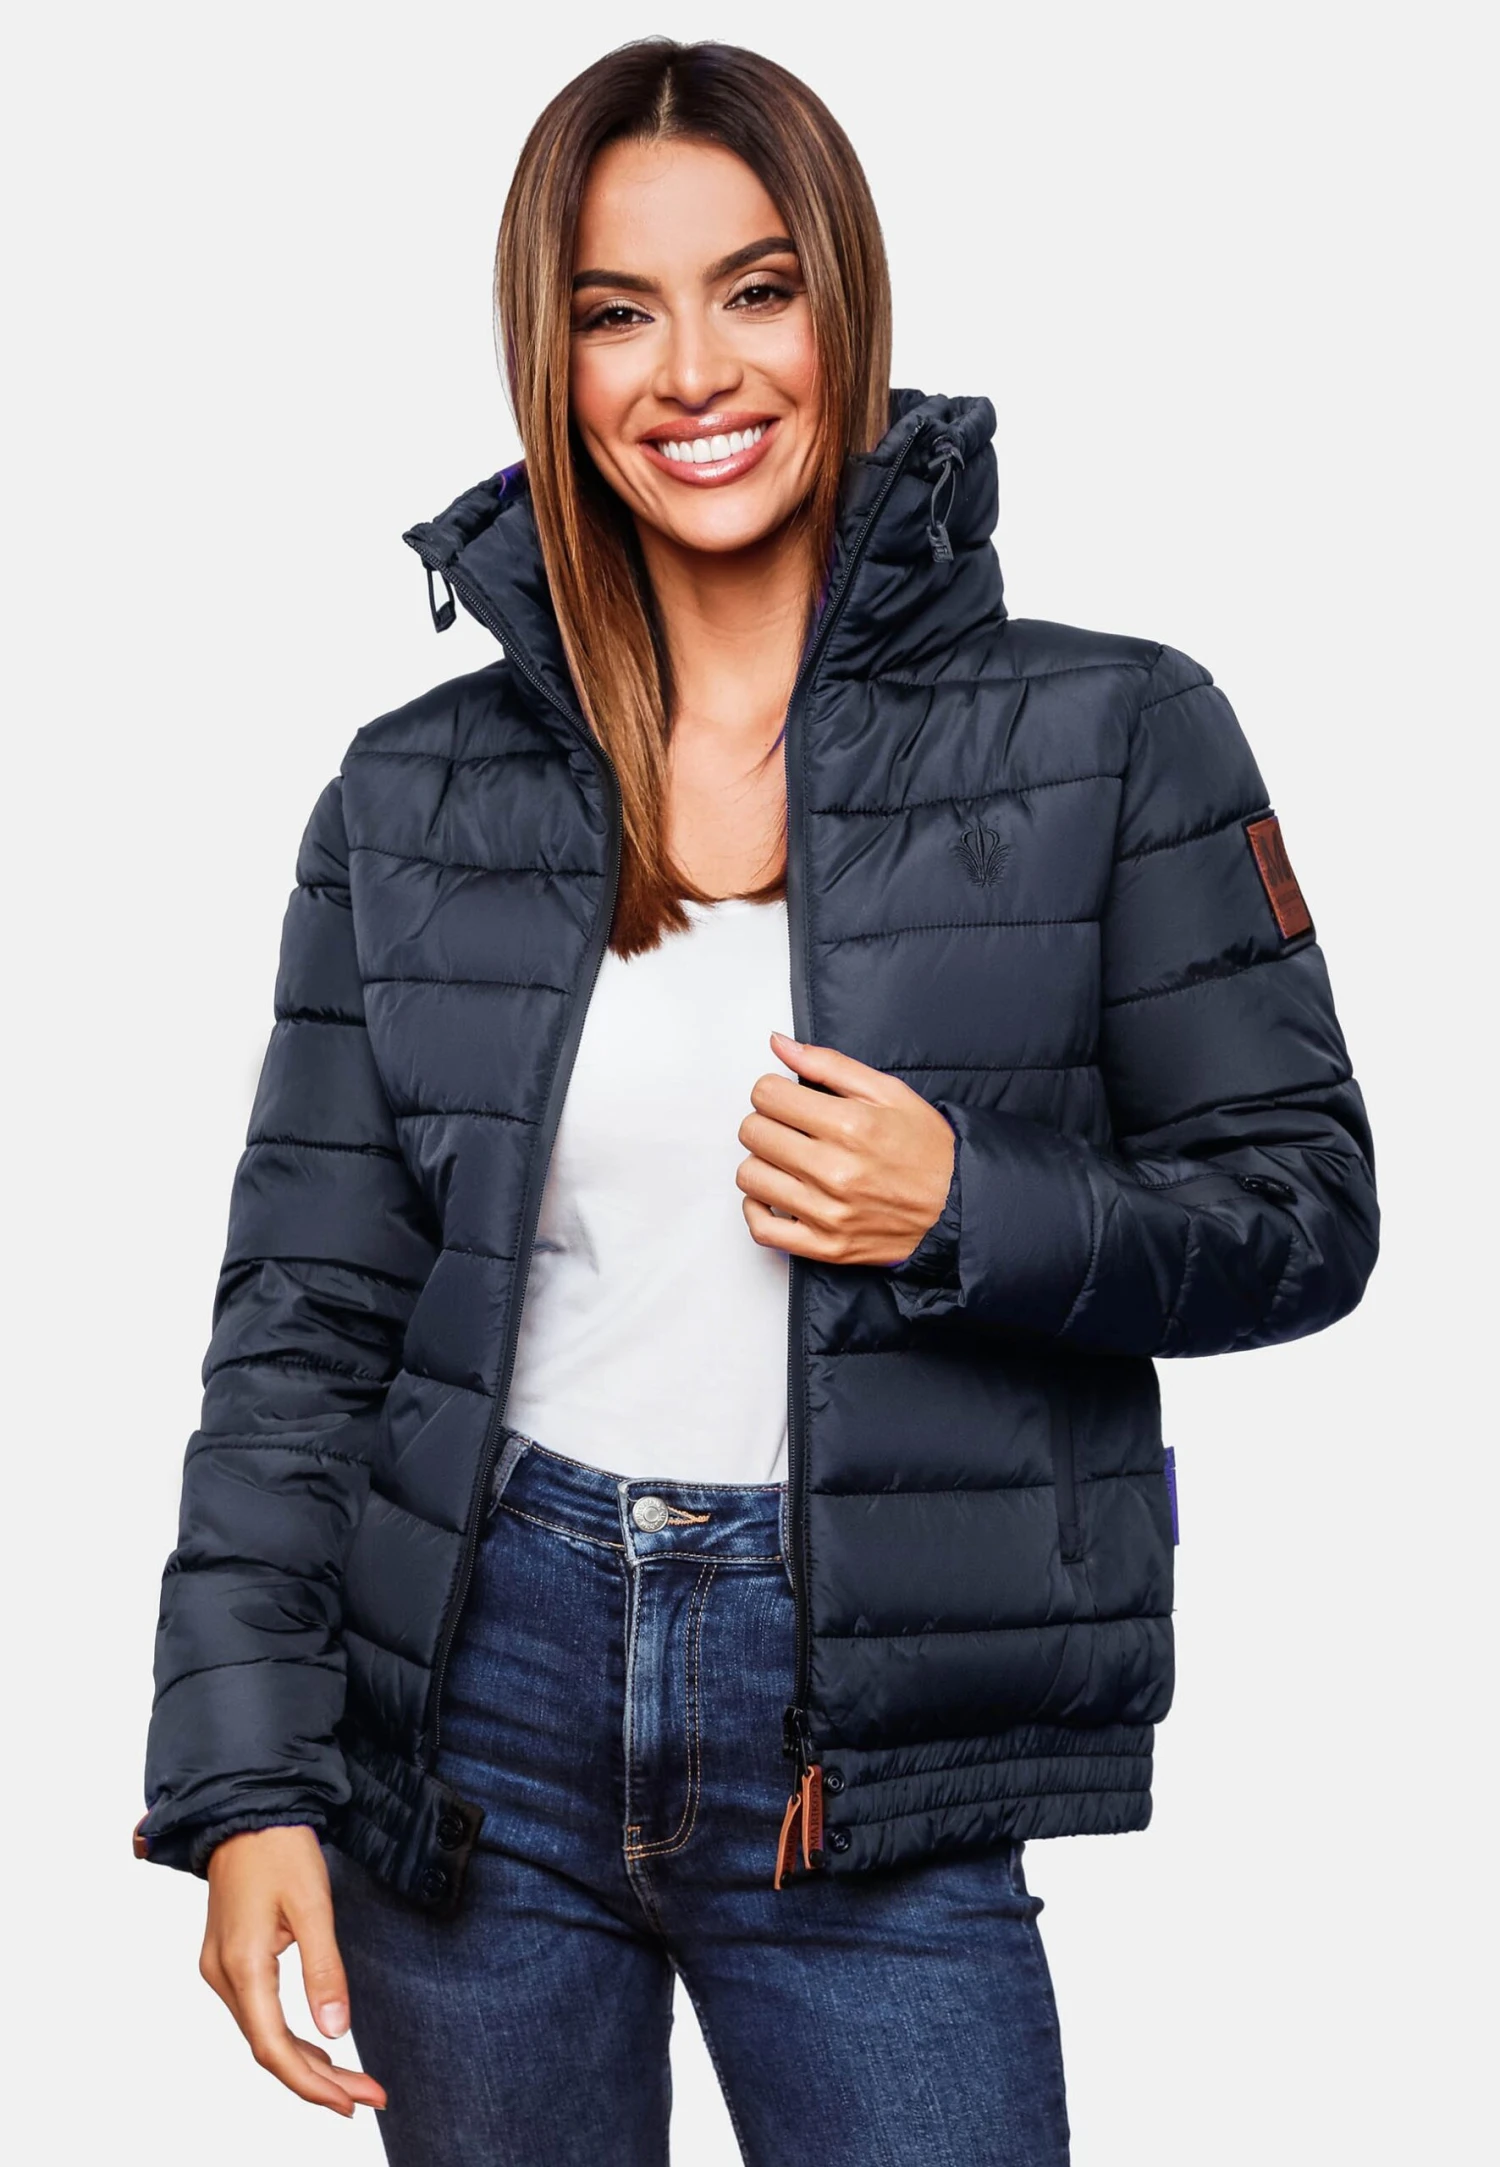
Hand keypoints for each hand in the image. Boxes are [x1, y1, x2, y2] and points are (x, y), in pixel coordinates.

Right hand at [199, 1825, 385, 2117]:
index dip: (313, 2083)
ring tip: (351, 2081)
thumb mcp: (313, 1903)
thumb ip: (324, 1968)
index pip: (274, 2047)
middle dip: (318, 2080)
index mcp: (242, 1964)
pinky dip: (287, 2037)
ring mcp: (220, 1969)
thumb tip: (336, 2031)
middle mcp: (222, 1975)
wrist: (247, 1812)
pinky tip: (318, 2048)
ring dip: (304, 2063)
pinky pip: (257, 2015)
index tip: (355, 2101)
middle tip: (367, 2095)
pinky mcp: (228, 1960)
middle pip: (268, 2049)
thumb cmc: (280, 1848)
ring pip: (261, 2035)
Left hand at [737, 1032, 955, 1265]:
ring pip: (749, 1177)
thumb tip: (779, 1043)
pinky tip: (776, 1194)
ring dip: (762, 1162)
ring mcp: (827, 1212)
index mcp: (850, 1125)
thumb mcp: (889, 1092)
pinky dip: (757, 1210)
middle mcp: (834, 1170)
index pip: (767, 1095)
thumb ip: (829, 1065)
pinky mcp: (824, 1246)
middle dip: (766, 1121)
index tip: (787, 1098)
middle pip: (753, 1132)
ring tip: (787, 1159)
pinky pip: (761, 1229)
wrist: (958, 1207)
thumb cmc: (927, 1149)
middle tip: (789, 1126)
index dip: (772, 1090)